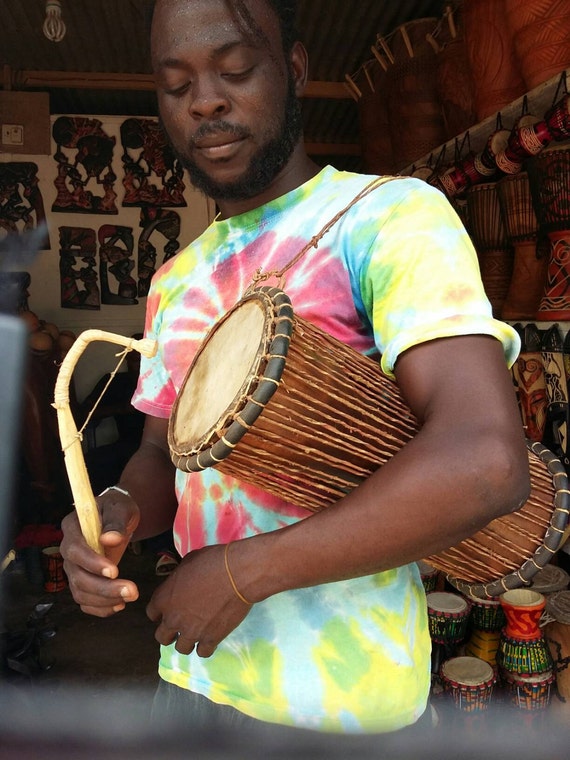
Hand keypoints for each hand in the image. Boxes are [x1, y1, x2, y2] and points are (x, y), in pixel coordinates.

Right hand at [60, 491, 139, 616]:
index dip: (91, 563)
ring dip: (104, 600)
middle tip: (132, 590)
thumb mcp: (120, 508)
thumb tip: (109, 539)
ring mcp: (73, 568)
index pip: (75, 549)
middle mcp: (68, 550)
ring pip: (80, 592)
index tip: (114, 571)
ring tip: (130, 596)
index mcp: (72, 527)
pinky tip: (119, 605)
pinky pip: (85, 601)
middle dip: (103, 587)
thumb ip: (116, 522)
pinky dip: (100, 608)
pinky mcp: (82, 581)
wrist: (117, 518)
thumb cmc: (117, 509)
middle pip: (77, 576)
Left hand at [146, 544, 250, 657]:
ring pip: (181, 648)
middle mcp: (173, 619)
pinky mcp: (211, 639)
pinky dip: (205, 647)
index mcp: (164, 598)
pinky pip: (203, 653)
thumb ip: (179, 579)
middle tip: (182, 624)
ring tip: (197, 632)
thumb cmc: (212, 562)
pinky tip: (210, 637)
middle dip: (170, 632)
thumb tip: (181, 582)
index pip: (152, 613)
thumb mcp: (188, 562)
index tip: (170, 609)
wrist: (237, 574)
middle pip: (162, 637)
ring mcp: (192, 632)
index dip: (160, 612)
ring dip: (187, 641)